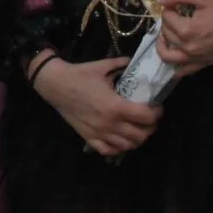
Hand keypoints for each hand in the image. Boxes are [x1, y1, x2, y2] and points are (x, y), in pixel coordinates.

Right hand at [37, 57, 161, 156]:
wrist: (55, 84)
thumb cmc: (80, 74)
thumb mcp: (104, 66)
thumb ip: (122, 64)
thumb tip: (135, 62)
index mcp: (116, 106)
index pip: (147, 117)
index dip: (157, 113)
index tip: (157, 107)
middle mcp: (110, 123)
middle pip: (141, 135)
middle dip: (150, 127)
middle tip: (149, 119)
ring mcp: (99, 133)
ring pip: (127, 146)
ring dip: (136, 139)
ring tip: (137, 129)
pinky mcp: (88, 138)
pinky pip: (108, 151)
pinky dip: (118, 148)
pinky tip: (120, 139)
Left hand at [154, 0, 212, 72]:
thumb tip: (161, 1)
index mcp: (188, 30)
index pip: (167, 18)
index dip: (169, 8)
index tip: (176, 3)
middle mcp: (189, 48)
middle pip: (166, 34)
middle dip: (167, 22)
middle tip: (175, 14)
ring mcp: (196, 59)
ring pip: (168, 56)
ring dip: (163, 45)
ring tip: (167, 35)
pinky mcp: (204, 65)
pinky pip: (182, 71)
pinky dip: (174, 66)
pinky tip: (176, 55)